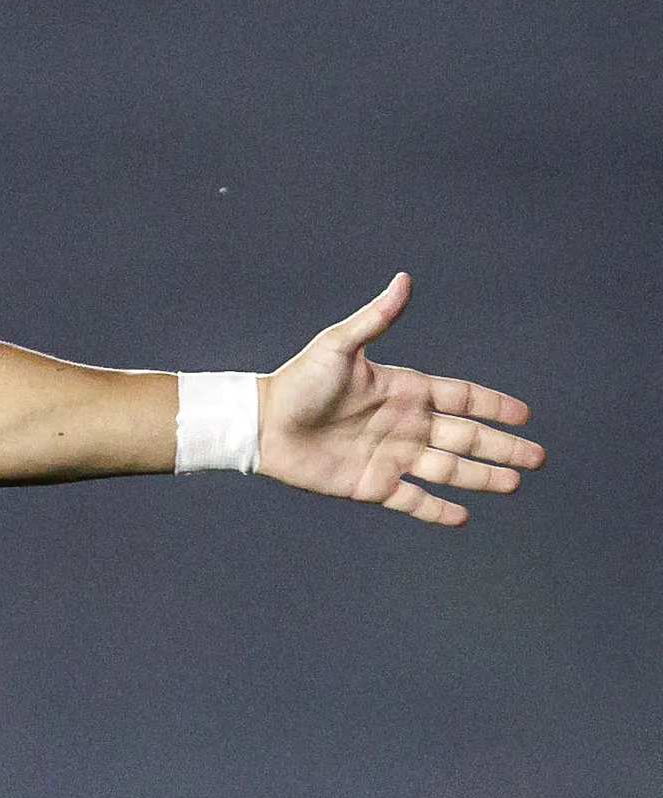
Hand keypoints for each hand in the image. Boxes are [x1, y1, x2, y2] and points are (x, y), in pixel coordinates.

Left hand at [259, 273, 543, 526]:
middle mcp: (405, 425)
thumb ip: (376, 318)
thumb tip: (403, 279)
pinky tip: (463, 518)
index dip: (493, 405)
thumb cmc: (297, 382)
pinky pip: (412, 500)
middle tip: (537, 458)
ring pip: (448, 470)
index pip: (461, 398)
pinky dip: (436, 510)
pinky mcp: (371, 486)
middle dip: (502, 448)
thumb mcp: (339, 346)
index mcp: (404, 391)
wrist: (259, 424)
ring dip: (481, 478)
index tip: (524, 415)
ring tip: (513, 484)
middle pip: (466, 438)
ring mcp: (390, 457)